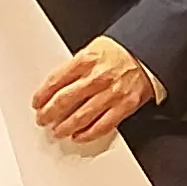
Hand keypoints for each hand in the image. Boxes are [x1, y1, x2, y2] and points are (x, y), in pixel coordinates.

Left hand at [30, 37, 162, 143]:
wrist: (149, 53)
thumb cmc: (122, 51)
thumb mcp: (93, 49)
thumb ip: (76, 67)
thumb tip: (58, 85)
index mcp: (86, 60)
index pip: (55, 81)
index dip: (42, 95)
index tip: (37, 103)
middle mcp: (97, 78)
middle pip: (64, 101)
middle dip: (49, 113)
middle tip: (42, 119)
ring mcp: (111, 94)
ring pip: (81, 117)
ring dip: (65, 127)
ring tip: (57, 131)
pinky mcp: (124, 106)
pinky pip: (102, 125)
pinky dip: (88, 134)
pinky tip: (79, 136)